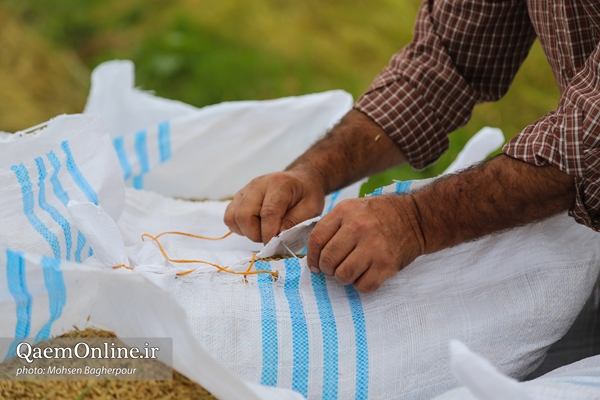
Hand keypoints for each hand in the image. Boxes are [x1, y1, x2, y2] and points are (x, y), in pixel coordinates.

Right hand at [224, 170, 325, 243]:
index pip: (267, 213)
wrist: (300, 180)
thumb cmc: (306, 195)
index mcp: (278, 184)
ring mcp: (245, 190)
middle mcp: (257, 185)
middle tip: (270, 238)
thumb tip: (276, 237)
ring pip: (233, 217)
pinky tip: (255, 226)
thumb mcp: (311, 208)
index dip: (269, 234)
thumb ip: (294, 222)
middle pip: (244, 215)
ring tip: (262, 231)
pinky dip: (240, 227)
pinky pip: (230, 217)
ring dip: (246, 231)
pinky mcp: (238, 197)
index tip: (274, 246)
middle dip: (255, 234)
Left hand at [307, 195, 424, 292]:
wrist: (417, 218)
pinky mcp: (387, 264)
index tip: (315, 265)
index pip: (317, 239)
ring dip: (344, 278)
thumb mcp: (354, 208)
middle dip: (327, 269)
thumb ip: (333, 226)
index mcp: (345, 211)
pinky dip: (361, 284)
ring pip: (343, 275)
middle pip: (328, 259)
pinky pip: (363, 286)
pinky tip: (367, 274)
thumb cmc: (381, 215)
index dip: (312, 256)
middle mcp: (358, 227)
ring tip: (352, 270)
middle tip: (334, 269)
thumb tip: (314, 254)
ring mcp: (374, 246)